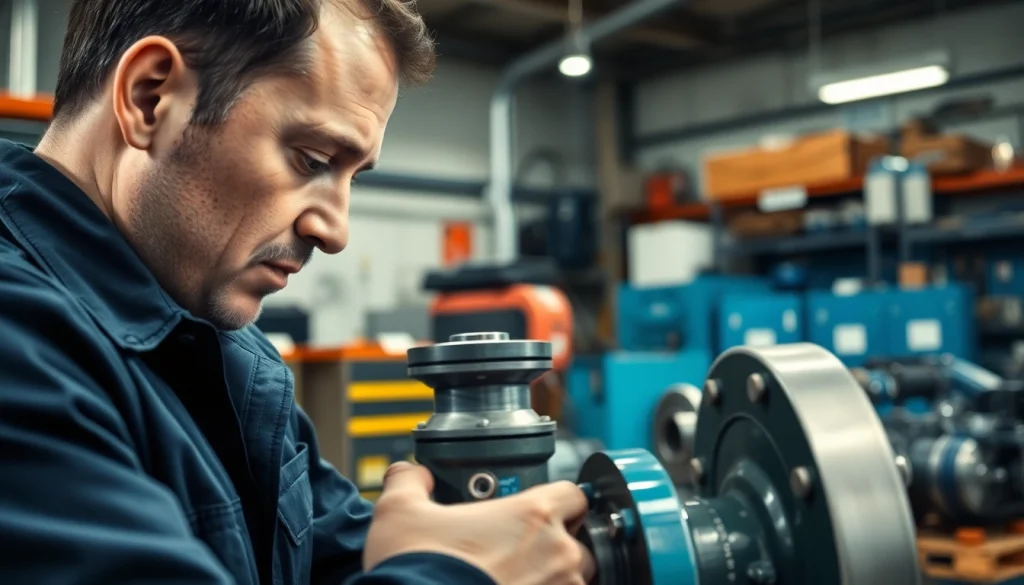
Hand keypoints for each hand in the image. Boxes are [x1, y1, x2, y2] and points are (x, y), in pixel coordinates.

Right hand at [364, 462, 595, 584]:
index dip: (557, 502)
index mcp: (532, 515)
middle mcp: (556, 553)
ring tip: (511, 582)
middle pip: (578, 543)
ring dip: (549, 581)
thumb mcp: (399, 511)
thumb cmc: (416, 570)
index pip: (574, 494)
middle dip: (555, 549)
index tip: (539, 513)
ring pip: (572, 582)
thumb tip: (412, 475)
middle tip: (517, 557)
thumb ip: (411, 482)